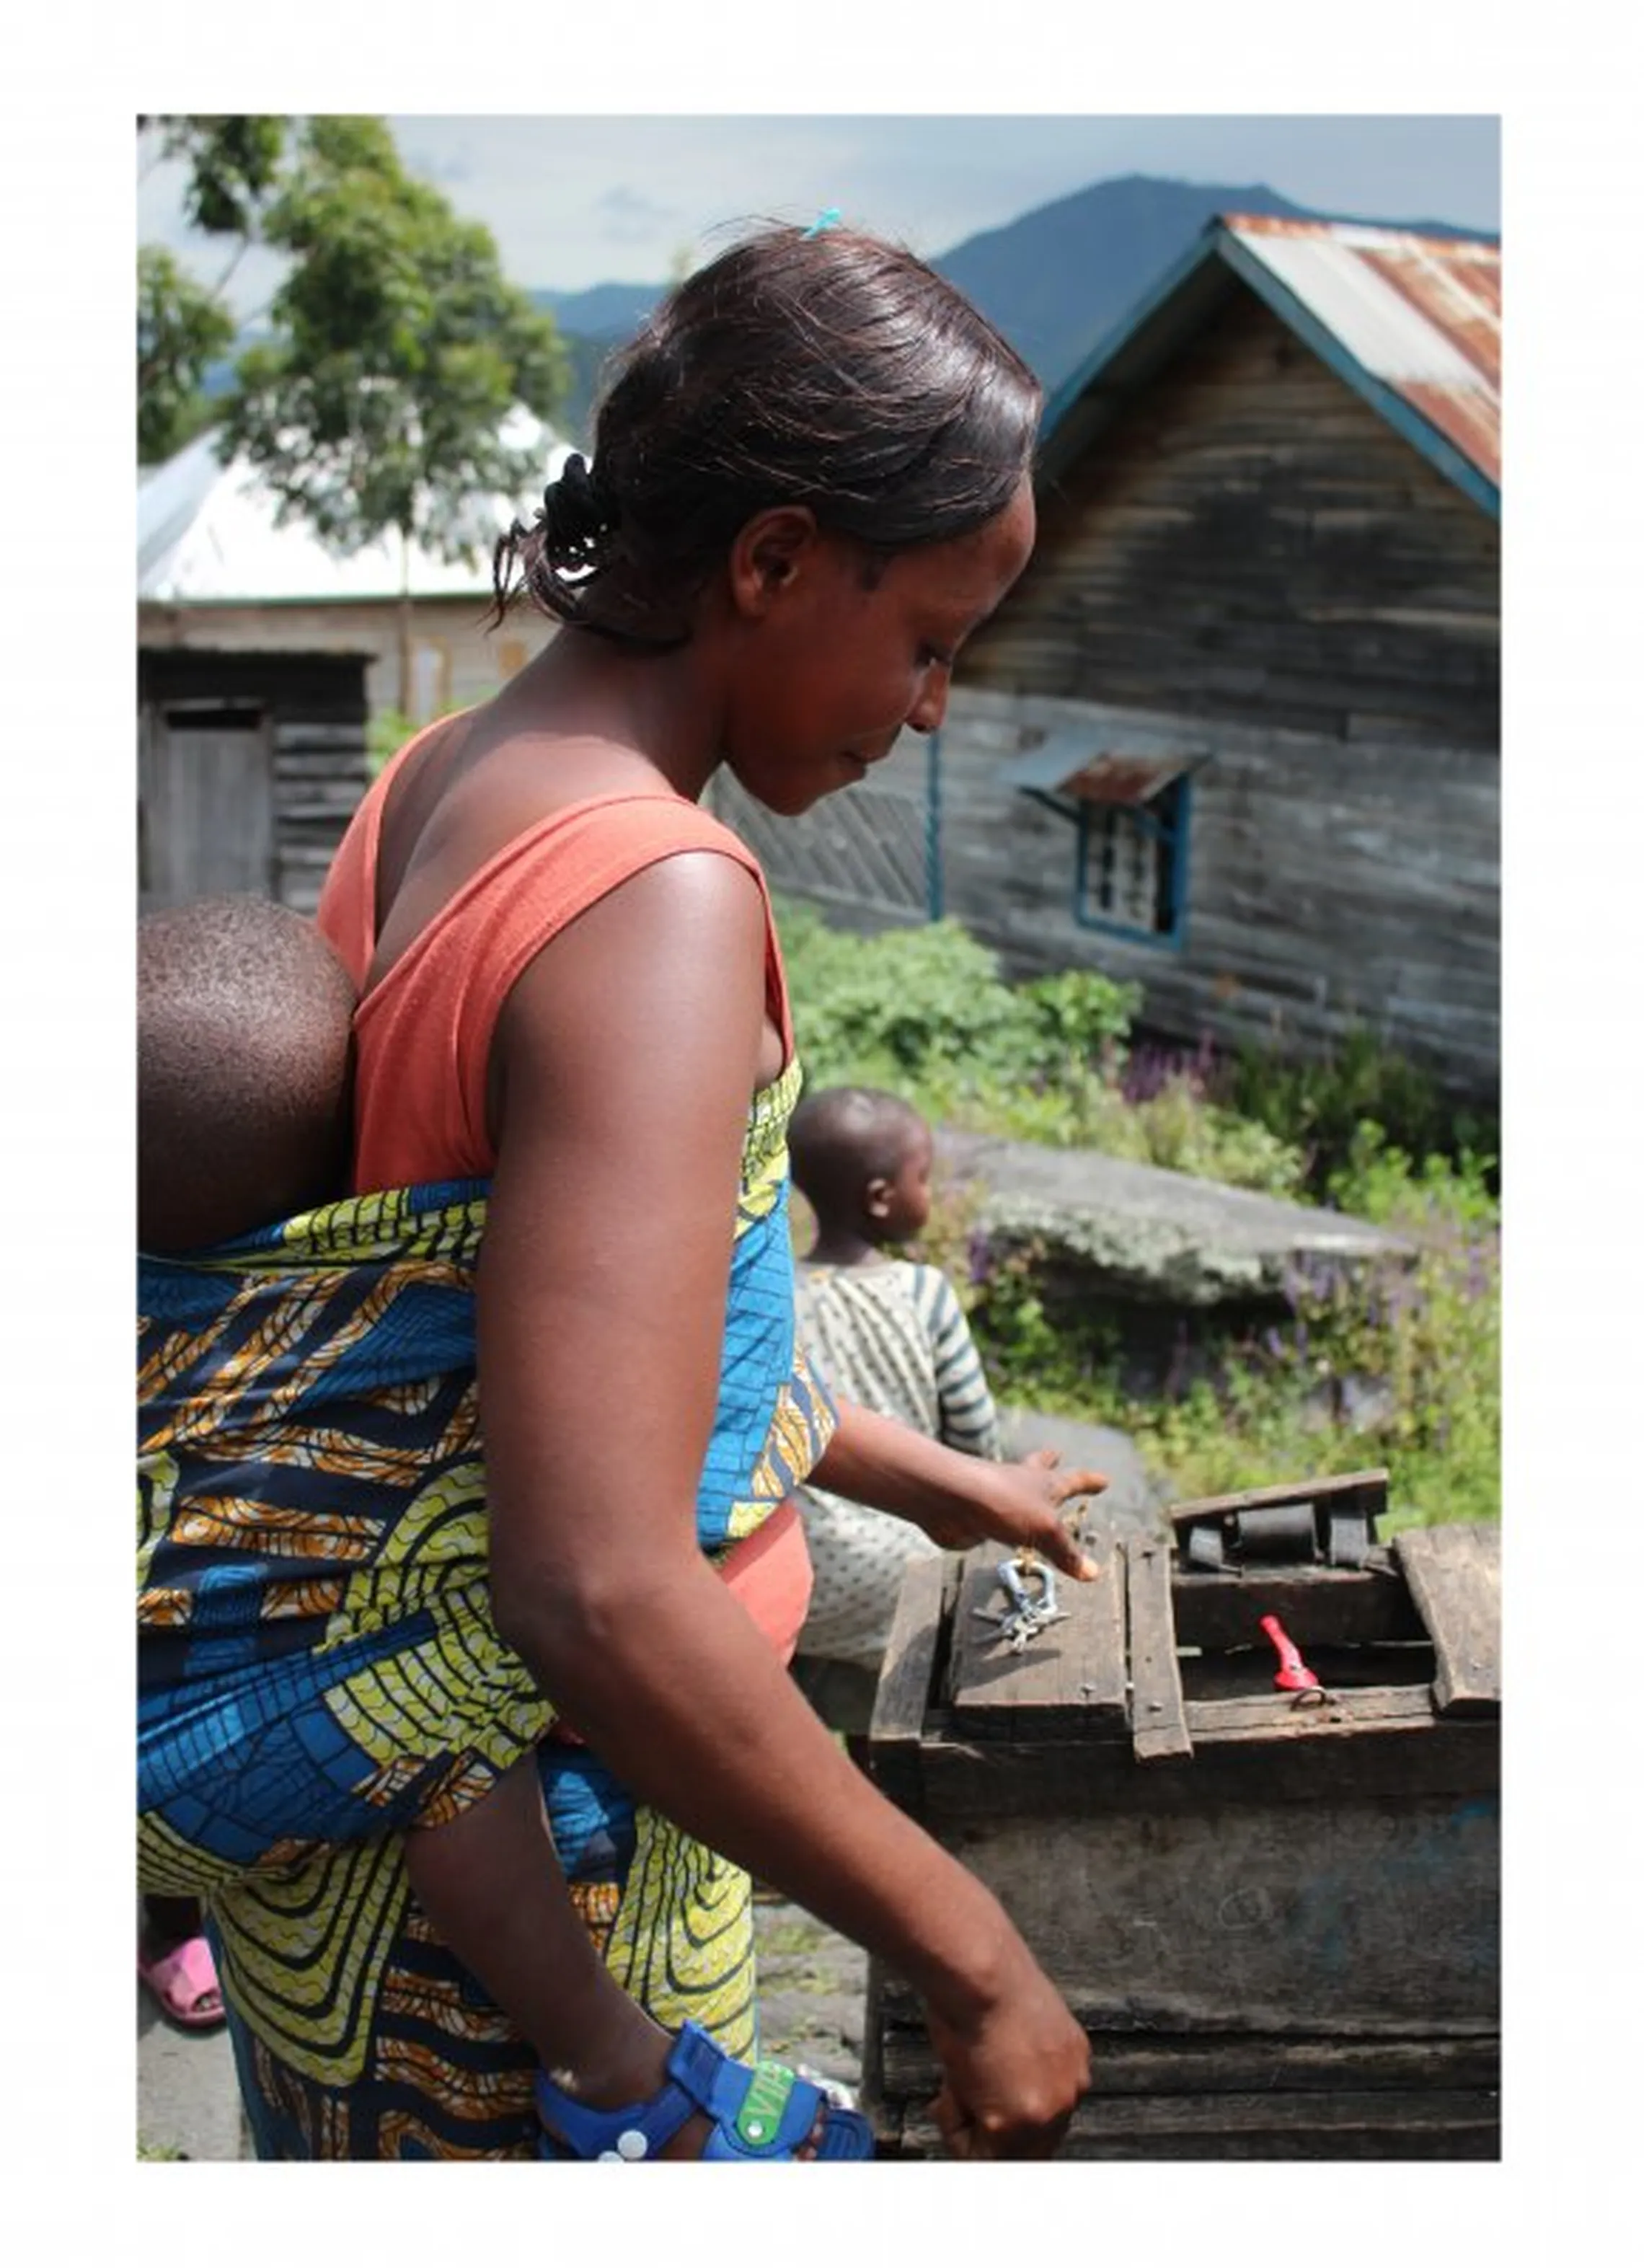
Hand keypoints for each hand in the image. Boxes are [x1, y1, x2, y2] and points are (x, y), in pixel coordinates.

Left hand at [915, 1446, 1106, 1581]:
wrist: (950, 1500)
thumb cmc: (1003, 1503)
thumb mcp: (1044, 1529)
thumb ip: (1066, 1552)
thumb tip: (1093, 1573)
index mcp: (1043, 1482)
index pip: (1073, 1480)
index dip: (1089, 1482)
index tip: (1104, 1480)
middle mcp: (1021, 1486)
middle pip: (1039, 1471)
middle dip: (1050, 1465)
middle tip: (1057, 1454)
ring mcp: (998, 1501)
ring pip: (1018, 1498)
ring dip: (1027, 1498)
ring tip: (1033, 1501)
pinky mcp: (979, 1519)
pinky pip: (998, 1527)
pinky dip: (1005, 1529)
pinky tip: (1003, 1535)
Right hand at [923, 1946, 1090, 2158]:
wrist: (979, 1972)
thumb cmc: (985, 1981)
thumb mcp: (1014, 2022)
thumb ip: (1018, 2060)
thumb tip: (996, 2081)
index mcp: (1072, 2058)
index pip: (1045, 2109)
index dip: (1004, 2108)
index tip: (981, 2102)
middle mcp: (1070, 2087)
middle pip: (1033, 2140)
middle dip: (990, 2126)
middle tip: (958, 2094)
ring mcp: (1047, 2109)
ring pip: (1006, 2151)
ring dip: (971, 2126)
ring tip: (954, 2082)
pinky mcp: (1016, 2125)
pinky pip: (979, 2154)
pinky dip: (956, 2128)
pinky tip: (951, 2088)